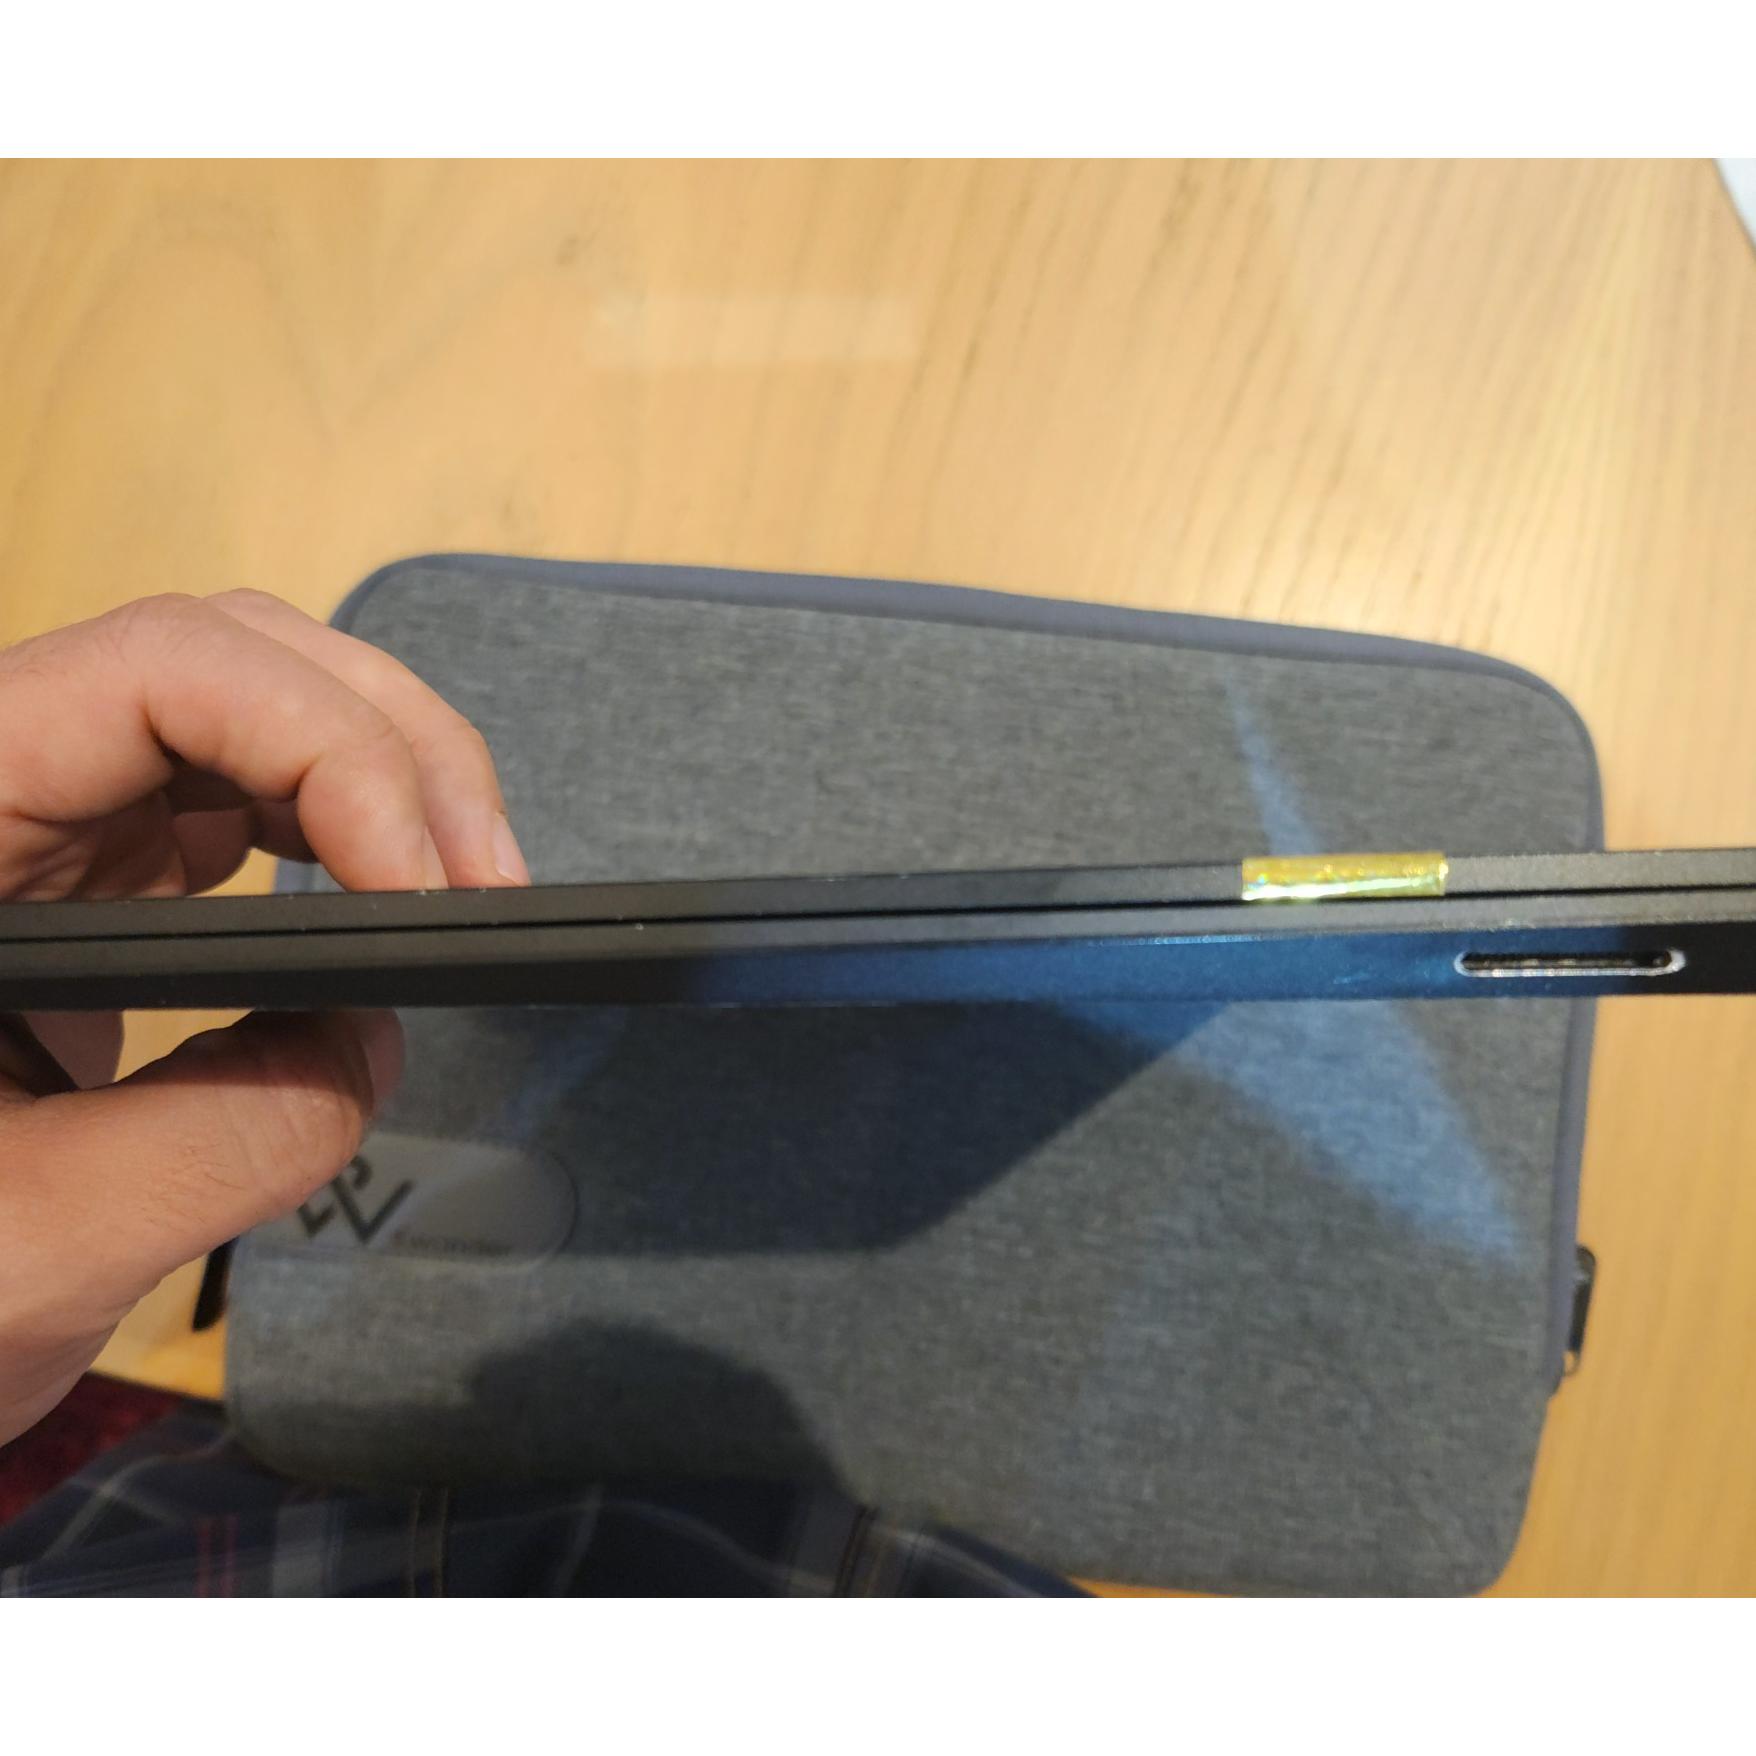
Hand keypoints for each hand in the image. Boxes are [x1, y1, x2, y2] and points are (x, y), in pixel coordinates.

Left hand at [0, 590, 528, 1446]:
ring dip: (385, 776)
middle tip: (488, 882)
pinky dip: (346, 829)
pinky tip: (396, 901)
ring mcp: (43, 821)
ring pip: (249, 709)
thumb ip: (225, 1138)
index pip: (158, 671)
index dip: (322, 745)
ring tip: (468, 889)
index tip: (419, 893)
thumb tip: (373, 1032)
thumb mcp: (30, 1245)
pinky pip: (242, 798)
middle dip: (386, 744)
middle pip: (223, 656)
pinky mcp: (90, 873)